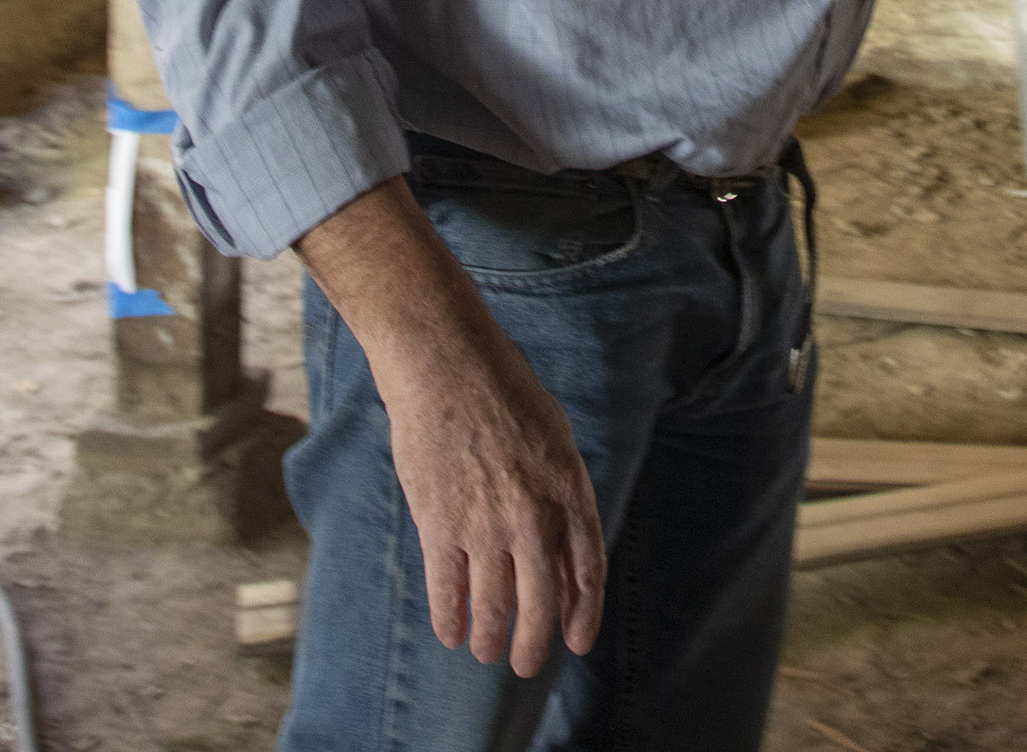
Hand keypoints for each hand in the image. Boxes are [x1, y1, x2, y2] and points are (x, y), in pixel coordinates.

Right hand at [382, 322, 606, 675]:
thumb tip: (558, 556)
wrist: (446, 362)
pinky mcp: (440, 523)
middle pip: (539, 603)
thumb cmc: (503, 392)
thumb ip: (561, 497)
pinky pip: (447, 591)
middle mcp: (533, 515)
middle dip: (532, 644)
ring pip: (492, 606)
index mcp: (570, 490)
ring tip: (485, 652)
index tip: (575, 642)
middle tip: (523, 664)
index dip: (582, 615)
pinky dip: (450, 620)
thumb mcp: (554, 439)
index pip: (587, 572)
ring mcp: (485, 522)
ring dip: (490, 640)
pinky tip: (451, 633)